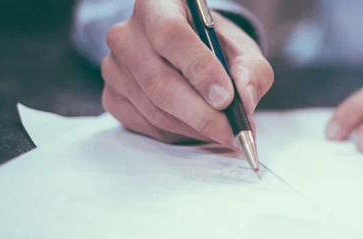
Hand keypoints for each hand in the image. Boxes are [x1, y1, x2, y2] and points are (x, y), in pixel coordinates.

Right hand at [101, 0, 272, 143]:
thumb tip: (245, 101)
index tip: (226, 98)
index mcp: (158, 5)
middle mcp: (127, 33)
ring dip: (195, 128)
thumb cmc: (216, 46)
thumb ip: (251, 71)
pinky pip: (146, 125)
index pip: (172, 36)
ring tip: (224, 132)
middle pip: (159, 81)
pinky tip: (199, 129)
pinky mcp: (112, 96)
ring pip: (154, 109)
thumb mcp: (242, 50)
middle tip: (233, 131)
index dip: (199, 69)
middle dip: (202, 114)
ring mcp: (114, 66)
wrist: (190, 54)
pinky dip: (178, 134)